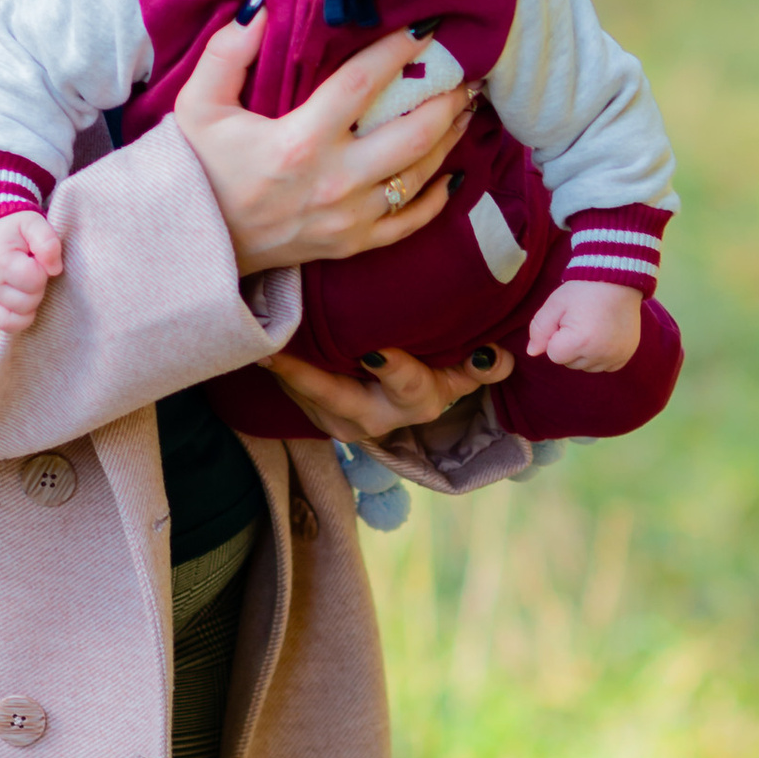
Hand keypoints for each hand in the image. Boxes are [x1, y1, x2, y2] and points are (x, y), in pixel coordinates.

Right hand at [0, 210, 63, 336]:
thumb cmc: (13, 226)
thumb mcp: (33, 222)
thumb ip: (48, 242)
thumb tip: (54, 270)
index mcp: (0, 263)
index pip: (34, 282)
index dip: (43, 272)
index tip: (36, 260)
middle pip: (25, 305)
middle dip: (35, 290)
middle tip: (30, 273)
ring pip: (9, 323)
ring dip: (24, 310)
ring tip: (24, 290)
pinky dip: (5, 321)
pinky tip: (12, 305)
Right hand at [173, 13, 477, 275]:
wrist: (192, 242)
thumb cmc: (197, 167)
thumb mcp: (198, 105)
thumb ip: (227, 52)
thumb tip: (262, 6)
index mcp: (300, 141)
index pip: (363, 83)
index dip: (399, 49)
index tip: (427, 26)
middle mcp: (334, 181)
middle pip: (413, 133)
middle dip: (445, 97)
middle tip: (465, 70)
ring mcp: (348, 218)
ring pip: (420, 175)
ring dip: (449, 137)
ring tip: (464, 106)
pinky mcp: (351, 245)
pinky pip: (411, 222)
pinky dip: (438, 197)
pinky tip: (452, 172)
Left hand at [265, 344, 488, 447]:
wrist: (400, 409)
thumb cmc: (434, 377)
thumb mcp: (460, 376)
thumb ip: (482, 366)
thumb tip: (497, 355)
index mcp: (415, 402)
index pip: (405, 383)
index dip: (392, 367)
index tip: (373, 350)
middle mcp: (373, 418)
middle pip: (336, 395)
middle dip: (305, 374)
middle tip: (277, 350)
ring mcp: (340, 422)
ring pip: (306, 395)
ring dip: (283, 367)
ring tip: (261, 335)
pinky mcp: (317, 417)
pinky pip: (294, 393)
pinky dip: (279, 368)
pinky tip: (263, 342)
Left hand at [523, 280, 641, 373]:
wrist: (617, 280)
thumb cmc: (583, 290)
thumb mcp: (555, 304)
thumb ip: (539, 329)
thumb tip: (532, 352)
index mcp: (580, 341)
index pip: (554, 355)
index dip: (556, 336)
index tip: (566, 320)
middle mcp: (599, 354)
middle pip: (570, 363)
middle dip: (569, 346)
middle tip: (580, 321)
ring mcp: (615, 357)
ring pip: (586, 366)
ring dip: (584, 353)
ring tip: (592, 327)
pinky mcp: (625, 356)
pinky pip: (604, 366)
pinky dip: (600, 355)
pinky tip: (602, 336)